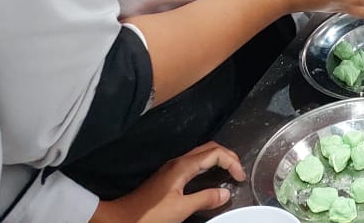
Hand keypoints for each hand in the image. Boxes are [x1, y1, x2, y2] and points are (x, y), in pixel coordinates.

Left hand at [91, 141, 243, 222]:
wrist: (122, 218)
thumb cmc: (150, 214)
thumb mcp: (181, 210)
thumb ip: (204, 199)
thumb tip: (226, 192)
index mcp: (183, 166)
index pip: (215, 153)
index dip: (232, 162)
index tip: (240, 178)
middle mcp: (179, 162)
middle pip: (209, 149)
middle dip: (227, 156)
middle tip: (238, 171)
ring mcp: (172, 168)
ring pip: (201, 155)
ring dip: (218, 160)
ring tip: (228, 173)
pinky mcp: (169, 177)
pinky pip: (195, 164)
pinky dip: (208, 167)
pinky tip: (210, 178)